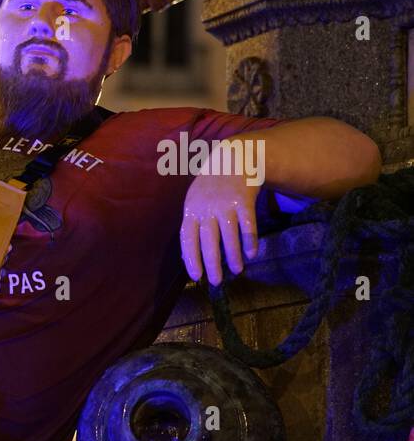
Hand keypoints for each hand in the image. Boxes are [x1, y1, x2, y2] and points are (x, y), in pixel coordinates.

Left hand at [180, 167, 260, 285]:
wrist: (232, 158)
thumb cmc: (210, 186)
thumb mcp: (194, 200)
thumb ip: (193, 224)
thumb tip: (191, 255)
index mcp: (191, 210)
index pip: (188, 239)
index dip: (191, 258)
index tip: (196, 276)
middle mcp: (207, 208)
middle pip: (208, 241)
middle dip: (212, 264)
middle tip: (216, 281)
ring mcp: (226, 204)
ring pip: (229, 235)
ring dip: (234, 256)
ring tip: (237, 270)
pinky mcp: (244, 200)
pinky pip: (248, 224)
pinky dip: (250, 240)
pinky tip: (252, 254)